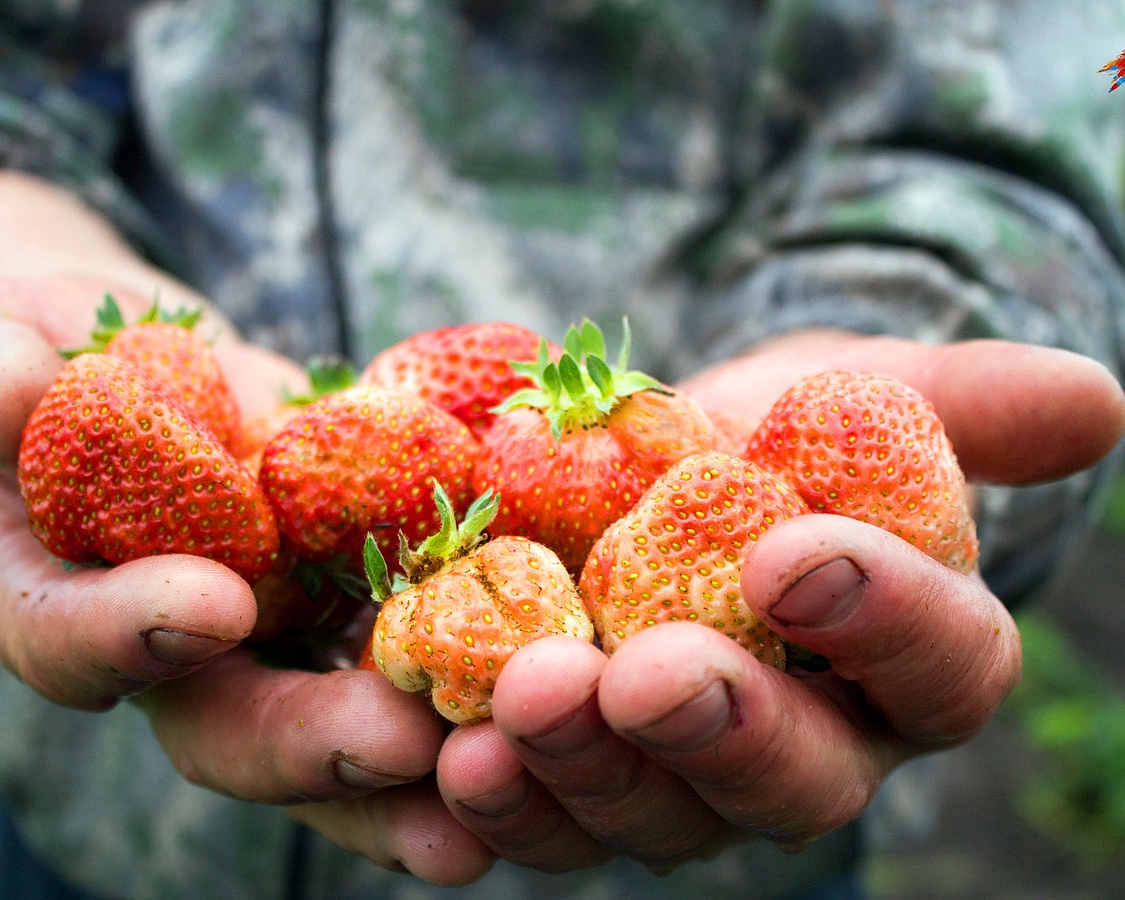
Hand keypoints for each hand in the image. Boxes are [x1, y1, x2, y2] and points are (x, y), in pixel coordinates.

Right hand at [0, 269, 492, 883]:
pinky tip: (552, 679)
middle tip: (401, 743)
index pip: (77, 642)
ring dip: (422, 768)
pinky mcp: (361, 594)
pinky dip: (478, 668)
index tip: (211, 605)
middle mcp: (179, 652)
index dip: (132, 634)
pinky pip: (418, 646)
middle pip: (238, 728)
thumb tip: (9, 389)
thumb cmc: (42, 359)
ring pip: (343, 730)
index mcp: (66, 605)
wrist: (139, 362)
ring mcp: (280, 636)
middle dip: (316, 743)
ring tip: (499, 777)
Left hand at [432, 333, 1124, 871]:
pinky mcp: (569, 780)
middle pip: (785, 779)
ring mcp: (676, 778)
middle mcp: (797, 744)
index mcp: (895, 658)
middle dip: (719, 729)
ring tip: (520, 707)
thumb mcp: (857, 396)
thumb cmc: (773, 434)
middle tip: (649, 674)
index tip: (800, 553)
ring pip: (651, 815)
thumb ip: (960, 406)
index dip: (884, 619)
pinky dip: (491, 804)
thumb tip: (1095, 399)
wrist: (642, 463)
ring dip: (584, 772)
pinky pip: (538, 818)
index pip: (936, 669)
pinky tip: (445, 762)